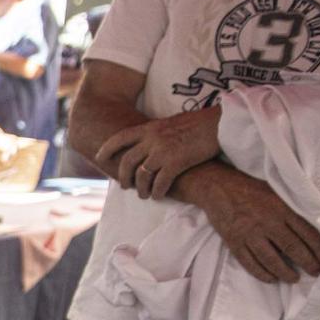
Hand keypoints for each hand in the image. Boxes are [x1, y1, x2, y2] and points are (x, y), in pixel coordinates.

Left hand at [99, 109, 219, 199]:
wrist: (220, 124)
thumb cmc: (199, 124)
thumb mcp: (170, 123)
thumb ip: (155, 133)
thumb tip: (145, 143)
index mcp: (149, 127)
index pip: (119, 138)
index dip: (106, 149)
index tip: (100, 158)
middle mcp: (152, 139)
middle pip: (127, 161)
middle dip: (123, 177)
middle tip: (125, 186)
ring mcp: (163, 151)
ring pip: (142, 175)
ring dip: (141, 188)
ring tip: (143, 195)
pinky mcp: (176, 162)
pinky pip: (160, 182)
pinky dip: (156, 191)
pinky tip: (157, 196)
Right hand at [199, 172, 319, 283]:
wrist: (219, 188)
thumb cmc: (251, 189)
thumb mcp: (277, 192)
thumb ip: (293, 207)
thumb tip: (315, 224)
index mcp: (282, 209)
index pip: (308, 233)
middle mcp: (268, 222)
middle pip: (293, 248)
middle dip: (309, 263)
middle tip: (317, 273)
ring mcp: (250, 234)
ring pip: (271, 259)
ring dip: (285, 272)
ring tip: (294, 279)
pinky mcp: (234, 242)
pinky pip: (250, 263)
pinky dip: (261, 273)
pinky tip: (271, 278)